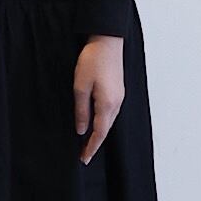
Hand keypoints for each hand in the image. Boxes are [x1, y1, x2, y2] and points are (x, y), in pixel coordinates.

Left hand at [74, 35, 124, 163]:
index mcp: (107, 104)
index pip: (99, 133)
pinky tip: (96, 122)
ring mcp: (119, 96)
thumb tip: (81, 130)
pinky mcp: (118, 90)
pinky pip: (110, 112)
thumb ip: (81, 110)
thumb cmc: (92, 61)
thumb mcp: (80, 86)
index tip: (84, 159)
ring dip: (99, 133)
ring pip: (109, 121)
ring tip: (88, 142)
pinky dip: (103, 121)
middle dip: (95, 143)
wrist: (107, 40)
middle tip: (84, 155)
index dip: (91, 147)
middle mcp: (116, 103)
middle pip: (106, 129)